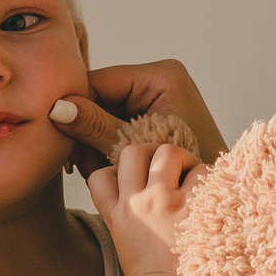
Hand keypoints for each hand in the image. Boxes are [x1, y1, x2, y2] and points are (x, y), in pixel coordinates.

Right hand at [58, 59, 226, 172]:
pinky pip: (118, 125)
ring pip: (106, 114)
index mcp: (161, 76)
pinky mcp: (154, 117)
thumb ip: (96, 126)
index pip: (100, 81)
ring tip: (94, 168)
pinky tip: (105, 167)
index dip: (75, 106)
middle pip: (101, 97)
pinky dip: (107, 147)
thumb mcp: (132, 146)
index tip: (57, 133)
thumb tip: (56, 109)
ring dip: (94, 142)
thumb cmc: (185, 172)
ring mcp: (157, 98)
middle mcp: (159, 80)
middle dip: (87, 130)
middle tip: (78, 161)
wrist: (219, 199)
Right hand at [88, 143, 199, 275]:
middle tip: (168, 169)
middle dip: (150, 154)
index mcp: (117, 215)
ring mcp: (164, 203)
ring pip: (168, 152)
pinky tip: (211, 194)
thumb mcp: (123, 245)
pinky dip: (209, 177)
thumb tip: (133, 192)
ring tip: (191, 175)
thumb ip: (121, 217)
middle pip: (132, 152)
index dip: (116, 172)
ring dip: (182, 160)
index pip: (100, 175)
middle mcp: (137, 204)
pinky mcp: (193, 207)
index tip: (134, 181)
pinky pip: (203, 171)